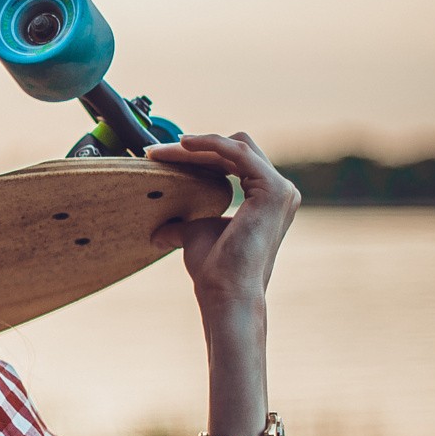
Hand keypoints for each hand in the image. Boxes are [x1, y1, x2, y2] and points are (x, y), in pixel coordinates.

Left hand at [144, 132, 299, 305]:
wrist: (226, 292)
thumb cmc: (214, 270)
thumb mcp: (195, 234)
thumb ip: (183, 225)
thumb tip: (158, 232)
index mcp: (266, 198)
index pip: (232, 161)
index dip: (198, 155)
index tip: (160, 156)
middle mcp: (280, 190)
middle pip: (234, 150)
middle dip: (193, 148)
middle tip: (154, 152)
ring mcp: (281, 189)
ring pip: (233, 147)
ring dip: (195, 146)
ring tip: (159, 153)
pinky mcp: (273, 189)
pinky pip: (238, 152)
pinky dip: (211, 143)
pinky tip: (184, 144)